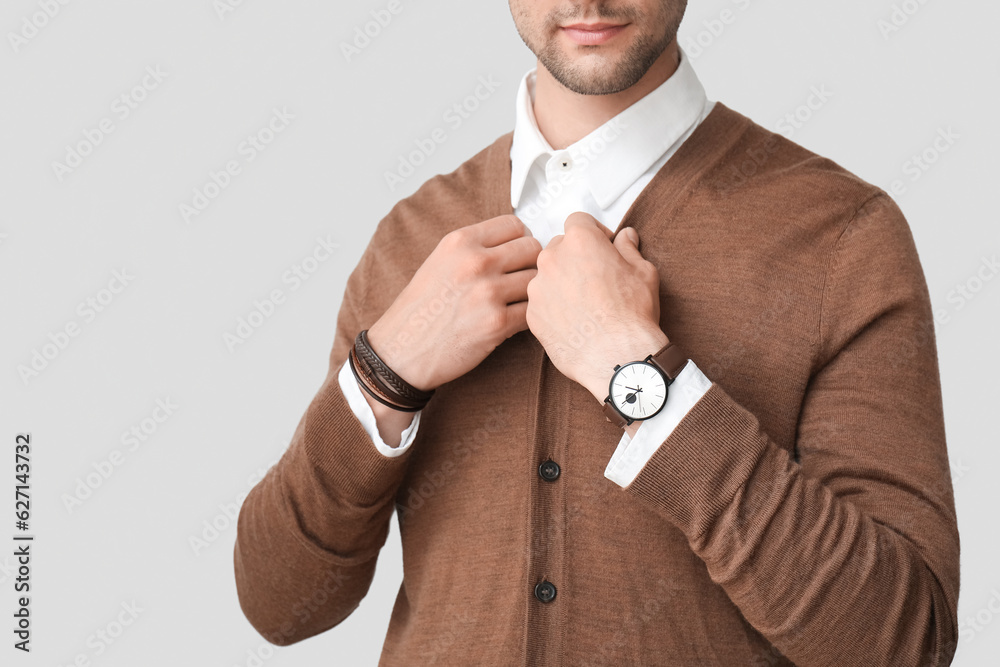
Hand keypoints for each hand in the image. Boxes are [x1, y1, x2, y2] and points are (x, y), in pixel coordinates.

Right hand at [367, 215, 540, 390]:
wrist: (401, 351)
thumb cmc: (420, 309)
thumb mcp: (440, 262)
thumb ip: (475, 248)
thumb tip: (514, 240)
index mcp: (460, 242)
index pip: (513, 224)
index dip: (521, 237)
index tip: (517, 251)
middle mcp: (475, 263)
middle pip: (531, 248)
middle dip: (530, 263)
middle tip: (520, 277)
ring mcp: (488, 293)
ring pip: (536, 280)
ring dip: (531, 291)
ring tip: (516, 301)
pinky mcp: (497, 324)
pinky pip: (532, 311)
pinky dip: (528, 317)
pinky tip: (513, 320)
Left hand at [525, 212, 668, 402]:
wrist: (616, 357)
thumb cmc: (631, 315)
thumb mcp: (643, 272)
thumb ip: (629, 249)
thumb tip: (626, 237)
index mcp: (580, 241)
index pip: (578, 220)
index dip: (593, 232)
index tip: (602, 246)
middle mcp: (553, 259)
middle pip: (559, 247)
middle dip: (576, 257)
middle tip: (595, 278)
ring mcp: (538, 287)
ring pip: (547, 276)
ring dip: (562, 283)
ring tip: (585, 304)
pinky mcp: (532, 314)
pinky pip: (541, 302)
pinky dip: (553, 307)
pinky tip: (575, 321)